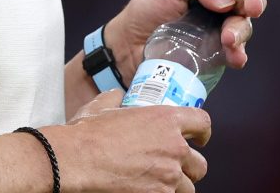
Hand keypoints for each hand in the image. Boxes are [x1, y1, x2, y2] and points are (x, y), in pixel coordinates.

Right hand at [44, 90, 210, 192]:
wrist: (76, 160)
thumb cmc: (87, 134)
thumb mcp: (103, 105)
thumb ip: (117, 99)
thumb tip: (119, 96)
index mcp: (166, 120)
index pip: (203, 123)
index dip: (203, 132)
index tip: (200, 138)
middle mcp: (174, 148)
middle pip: (200, 165)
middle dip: (190, 169)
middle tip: (175, 169)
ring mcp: (168, 176)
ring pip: (188, 189)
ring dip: (176, 187)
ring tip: (160, 185)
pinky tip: (147, 191)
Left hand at [105, 0, 267, 76]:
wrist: (130, 47)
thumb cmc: (147, 9)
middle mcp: (220, 3)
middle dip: (253, 1)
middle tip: (249, 8)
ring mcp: (220, 29)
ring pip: (244, 26)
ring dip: (241, 30)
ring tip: (228, 38)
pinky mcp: (218, 54)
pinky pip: (236, 52)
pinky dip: (238, 53)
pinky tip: (234, 56)